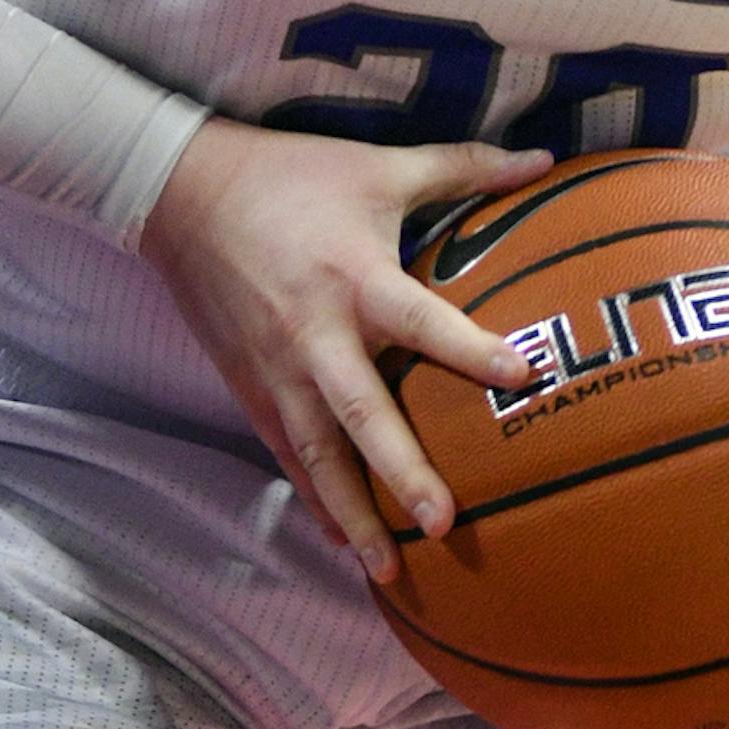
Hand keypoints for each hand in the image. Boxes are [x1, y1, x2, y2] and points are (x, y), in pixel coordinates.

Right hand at [140, 116, 550, 584]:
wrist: (185, 193)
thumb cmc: (294, 175)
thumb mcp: (380, 167)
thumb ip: (463, 168)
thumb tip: (544, 161)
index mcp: (356, 277)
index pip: (422, 320)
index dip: (470, 347)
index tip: (522, 374)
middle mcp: (317, 335)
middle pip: (361, 413)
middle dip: (400, 471)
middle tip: (442, 521)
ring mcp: (278, 369)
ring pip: (317, 453)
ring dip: (354, 511)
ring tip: (389, 567)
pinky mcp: (251, 386)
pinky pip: (287, 451)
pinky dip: (314, 496)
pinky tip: (342, 535)